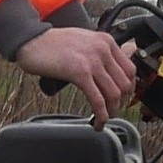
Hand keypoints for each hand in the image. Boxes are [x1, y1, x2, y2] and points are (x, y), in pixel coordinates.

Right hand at [17, 24, 137, 114]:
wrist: (32, 40)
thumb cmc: (54, 43)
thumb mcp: (85, 41)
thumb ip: (104, 51)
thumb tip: (128, 53)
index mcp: (106, 41)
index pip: (130, 69)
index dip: (129, 89)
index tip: (123, 99)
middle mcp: (103, 49)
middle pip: (124, 84)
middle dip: (120, 103)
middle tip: (112, 111)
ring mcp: (92, 61)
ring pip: (114, 94)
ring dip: (111, 111)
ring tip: (104, 118)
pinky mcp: (79, 73)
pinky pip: (97, 99)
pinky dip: (101, 115)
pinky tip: (97, 122)